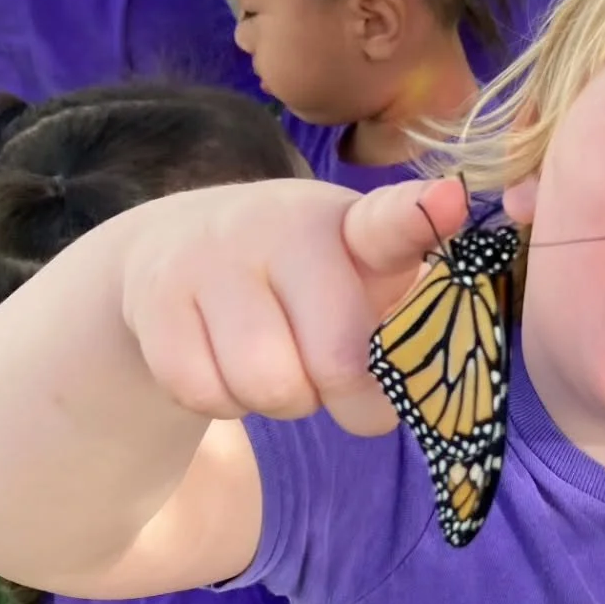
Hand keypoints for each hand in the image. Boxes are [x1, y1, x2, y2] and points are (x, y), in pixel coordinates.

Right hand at [119, 176, 467, 432]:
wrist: (178, 250)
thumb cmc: (305, 285)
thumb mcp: (362, 282)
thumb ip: (410, 324)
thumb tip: (415, 386)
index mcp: (352, 227)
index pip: (391, 224)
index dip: (421, 217)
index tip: (449, 202)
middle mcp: (281, 226)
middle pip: (336, 364)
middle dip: (341, 396)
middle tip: (328, 371)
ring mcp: (212, 255)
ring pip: (268, 387)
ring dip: (280, 400)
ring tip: (275, 360)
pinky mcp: (155, 296)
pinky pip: (204, 393)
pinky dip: (222, 401)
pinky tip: (224, 361)